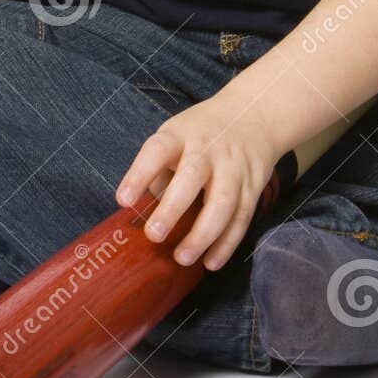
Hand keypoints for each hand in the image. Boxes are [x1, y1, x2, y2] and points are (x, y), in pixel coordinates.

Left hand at [114, 93, 277, 271]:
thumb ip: (161, 172)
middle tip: (154, 235)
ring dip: (203, 234)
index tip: (123, 201)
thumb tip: (146, 214)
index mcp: (181, 134)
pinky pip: (241, 218)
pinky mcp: (253, 186)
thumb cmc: (201, 133)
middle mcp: (208, 149)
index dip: (140, 175)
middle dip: (172, 208)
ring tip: (182, 258)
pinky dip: (227, 243)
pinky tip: (211, 263)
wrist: (254, 114)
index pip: (157, 151)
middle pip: (192, 177)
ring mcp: (234, 168)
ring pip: (223, 202)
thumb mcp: (175, 136)